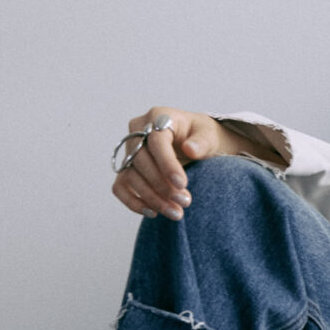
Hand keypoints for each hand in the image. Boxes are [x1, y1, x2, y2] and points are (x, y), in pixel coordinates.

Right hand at [111, 109, 242, 219]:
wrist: (193, 142)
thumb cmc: (201, 135)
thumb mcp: (209, 134)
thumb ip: (202, 141)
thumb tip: (191, 149)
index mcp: (158, 116)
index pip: (156, 141)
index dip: (167, 164)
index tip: (182, 184)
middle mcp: (137, 132)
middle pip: (140, 161)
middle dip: (162, 185)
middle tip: (185, 202)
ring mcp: (129, 151)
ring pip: (131, 176)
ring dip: (152, 198)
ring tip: (176, 212)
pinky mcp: (126, 169)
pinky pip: (120, 187)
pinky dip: (133, 202)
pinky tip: (153, 213)